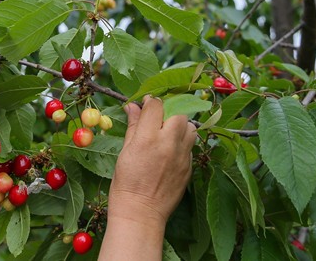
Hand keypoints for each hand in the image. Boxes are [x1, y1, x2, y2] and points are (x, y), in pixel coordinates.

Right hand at [107, 96, 196, 226]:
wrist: (141, 213)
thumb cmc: (126, 184)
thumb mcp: (125, 152)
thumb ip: (133, 126)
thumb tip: (133, 106)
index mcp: (147, 138)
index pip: (156, 105)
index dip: (150, 101)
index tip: (146, 104)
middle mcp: (168, 144)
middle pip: (179, 112)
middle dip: (169, 110)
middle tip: (158, 118)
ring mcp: (182, 156)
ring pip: (190, 127)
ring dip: (180, 124)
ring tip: (168, 132)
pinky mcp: (189, 167)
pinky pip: (190, 145)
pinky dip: (182, 142)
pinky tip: (171, 149)